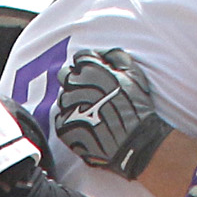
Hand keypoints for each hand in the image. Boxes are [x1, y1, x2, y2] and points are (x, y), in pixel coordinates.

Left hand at [53, 48, 170, 180]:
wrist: (133, 143)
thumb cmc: (136, 107)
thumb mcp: (134, 74)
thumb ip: (116, 57)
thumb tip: (103, 53)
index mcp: (90, 69)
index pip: (80, 58)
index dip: (89, 66)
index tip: (97, 76)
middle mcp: (74, 84)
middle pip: (66, 75)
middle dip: (77, 82)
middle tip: (93, 95)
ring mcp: (67, 106)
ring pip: (63, 97)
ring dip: (74, 101)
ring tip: (92, 112)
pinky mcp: (63, 126)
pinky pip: (61, 119)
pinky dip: (71, 121)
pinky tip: (87, 125)